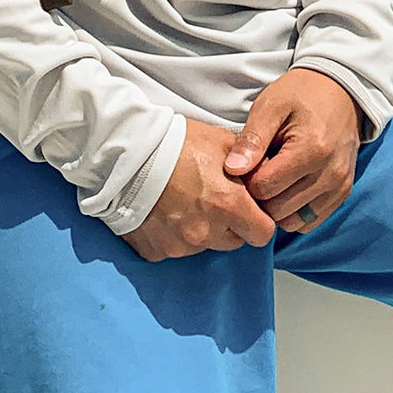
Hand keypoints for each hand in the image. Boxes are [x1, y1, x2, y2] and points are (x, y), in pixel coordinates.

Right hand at [124, 121, 277, 262]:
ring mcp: (179, 245)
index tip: (251, 208)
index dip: (260, 221)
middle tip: (214, 199)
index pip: (263, 234)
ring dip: (203, 230)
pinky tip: (165, 212)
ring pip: (205, 246)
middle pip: (234, 241)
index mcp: (228, 206)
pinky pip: (175, 249)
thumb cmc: (175, 142)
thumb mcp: (222, 142)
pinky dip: (174, 235)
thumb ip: (251, 165)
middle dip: (231, 225)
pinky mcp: (155, 251)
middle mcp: (206, 232)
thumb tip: (268, 177)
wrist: (124, 151)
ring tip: (185, 201)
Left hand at [225, 67, 361, 234]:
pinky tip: (288, 188)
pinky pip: (310, 221)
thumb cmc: (301, 94)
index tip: (248, 162)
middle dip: (260, 196)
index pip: (264, 187)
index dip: (248, 179)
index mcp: (311, 150)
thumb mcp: (271, 106)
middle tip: (258, 171)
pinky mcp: (343, 193)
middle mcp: (330, 174)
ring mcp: (339, 186)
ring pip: (293, 222)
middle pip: (278, 210)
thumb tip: (232, 170)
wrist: (341, 91)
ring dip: (277, 208)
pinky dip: (294, 212)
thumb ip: (252, 139)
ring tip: (273, 179)